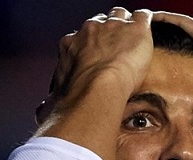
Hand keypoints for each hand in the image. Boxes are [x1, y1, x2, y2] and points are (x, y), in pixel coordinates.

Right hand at [36, 7, 153, 125]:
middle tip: (114, 49)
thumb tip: (42, 112)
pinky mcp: (136, 29)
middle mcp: (89, 30)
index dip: (87, 47)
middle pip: (100, 23)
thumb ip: (48, 103)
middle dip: (106, 33)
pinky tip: (150, 31)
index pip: (80, 38)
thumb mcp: (53, 100)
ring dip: (125, 24)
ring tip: (133, 38)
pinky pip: (144, 17)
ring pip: (120, 15)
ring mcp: (113, 27)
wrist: (97, 89)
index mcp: (70, 44)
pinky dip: (146, 22)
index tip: (92, 59)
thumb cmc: (75, 98)